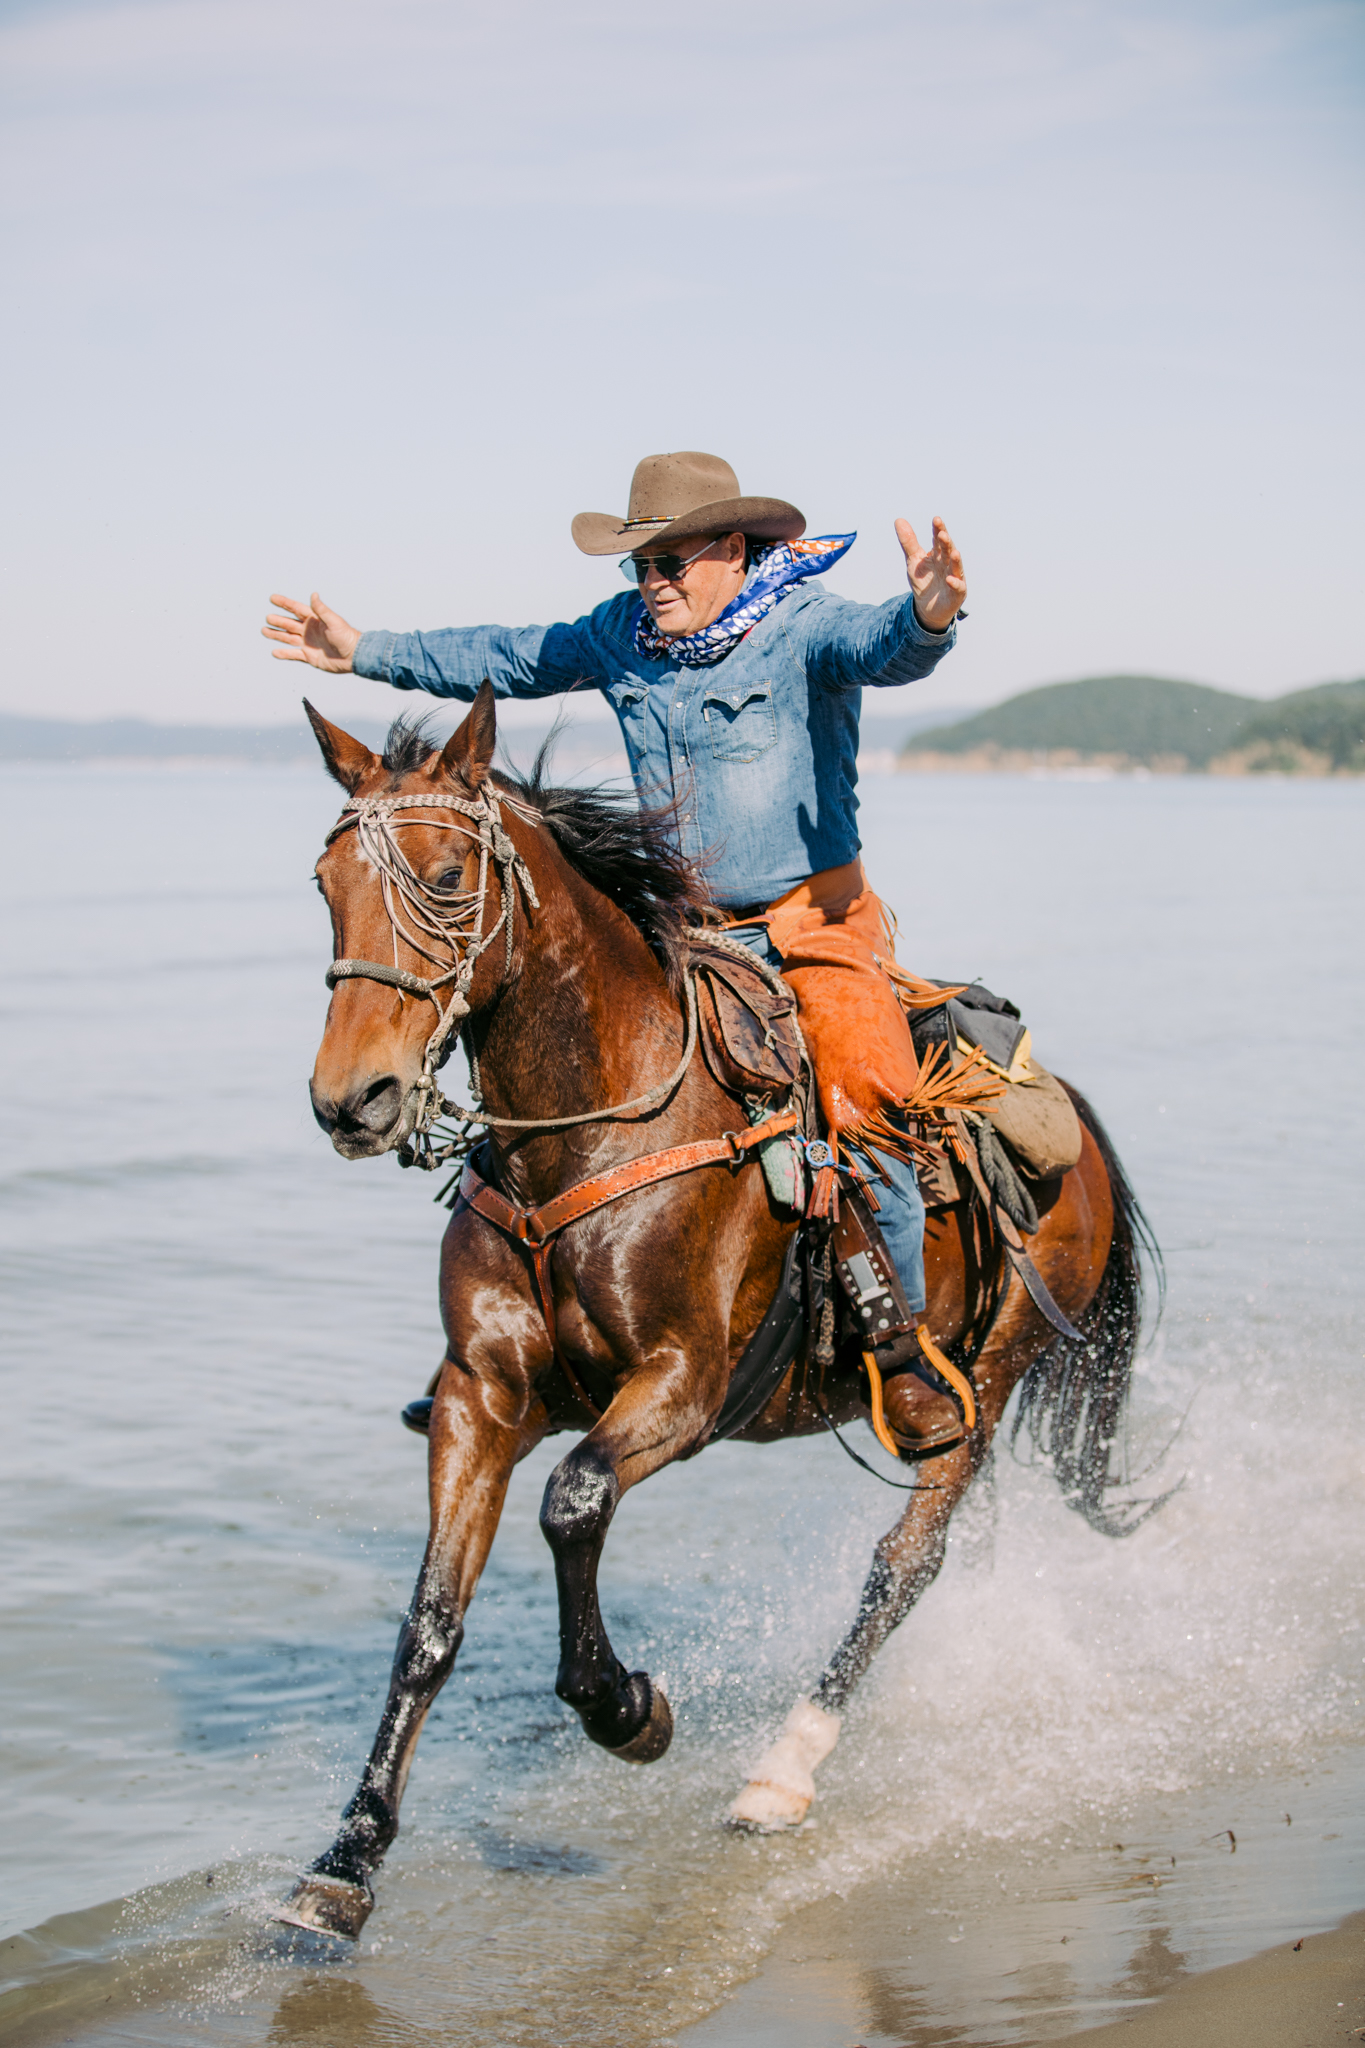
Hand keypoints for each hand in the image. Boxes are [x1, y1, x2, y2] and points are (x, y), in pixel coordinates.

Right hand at [262, 592, 361, 671]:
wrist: (353, 656)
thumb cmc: (346, 637)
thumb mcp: (333, 621)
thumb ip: (321, 610)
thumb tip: (313, 595)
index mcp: (314, 620)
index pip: (295, 609)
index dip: (284, 603)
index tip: (272, 598)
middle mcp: (309, 630)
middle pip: (289, 623)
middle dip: (278, 621)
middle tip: (267, 618)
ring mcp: (308, 644)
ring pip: (288, 638)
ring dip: (276, 635)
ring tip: (264, 631)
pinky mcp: (309, 656)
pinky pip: (293, 655)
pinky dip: (284, 654)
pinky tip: (274, 652)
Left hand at [894, 516, 965, 632]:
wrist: (927, 608)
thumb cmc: (923, 581)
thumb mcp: (913, 561)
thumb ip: (908, 542)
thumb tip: (898, 520)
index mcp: (939, 554)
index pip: (939, 540)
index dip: (938, 530)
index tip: (936, 519)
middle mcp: (949, 564)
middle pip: (949, 551)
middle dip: (946, 543)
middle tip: (942, 534)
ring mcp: (955, 578)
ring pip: (957, 567)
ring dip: (956, 560)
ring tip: (955, 552)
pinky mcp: (957, 593)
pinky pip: (958, 588)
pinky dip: (955, 583)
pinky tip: (950, 579)